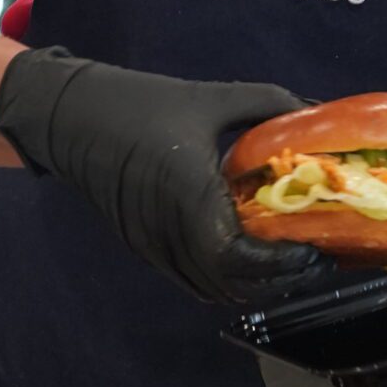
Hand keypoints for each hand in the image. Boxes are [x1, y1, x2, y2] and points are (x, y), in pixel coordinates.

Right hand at [0, 47, 322, 304]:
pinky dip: (227, 281)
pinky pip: (192, 281)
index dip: (279, 263)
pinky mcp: (143, 248)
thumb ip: (266, 103)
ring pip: (212, 290)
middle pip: (231, 283)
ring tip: (291, 263)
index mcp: (187, 192)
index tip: (312, 249)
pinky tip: (251, 260)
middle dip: (279, 279)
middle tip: (316, 259)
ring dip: (255, 285)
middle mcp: (168, 229)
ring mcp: (152, 245)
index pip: (237, 255)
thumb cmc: (139, 103)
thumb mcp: (209, 97)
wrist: (69, 117)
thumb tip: (316, 109)